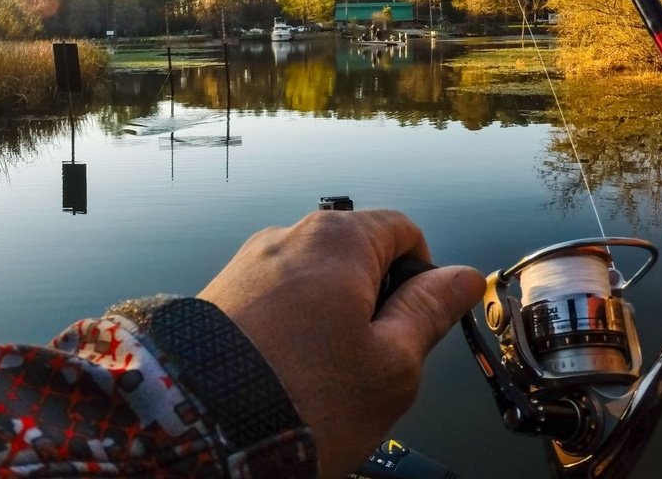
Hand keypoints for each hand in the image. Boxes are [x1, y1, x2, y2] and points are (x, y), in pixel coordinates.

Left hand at [198, 209, 484, 477]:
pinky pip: (274, 301)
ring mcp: (247, 264)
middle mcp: (288, 236)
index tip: (419, 323)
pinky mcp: (218, 295)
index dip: (423, 274)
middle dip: (374, 302)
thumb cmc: (306, 399)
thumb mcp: (392, 364)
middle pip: (357, 255)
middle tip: (372, 364)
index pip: (403, 230)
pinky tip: (286, 376)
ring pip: (315, 282)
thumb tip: (464, 277)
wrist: (197, 431)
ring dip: (331, 320)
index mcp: (339, 239)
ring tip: (322, 379)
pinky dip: (291, 331)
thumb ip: (430, 311)